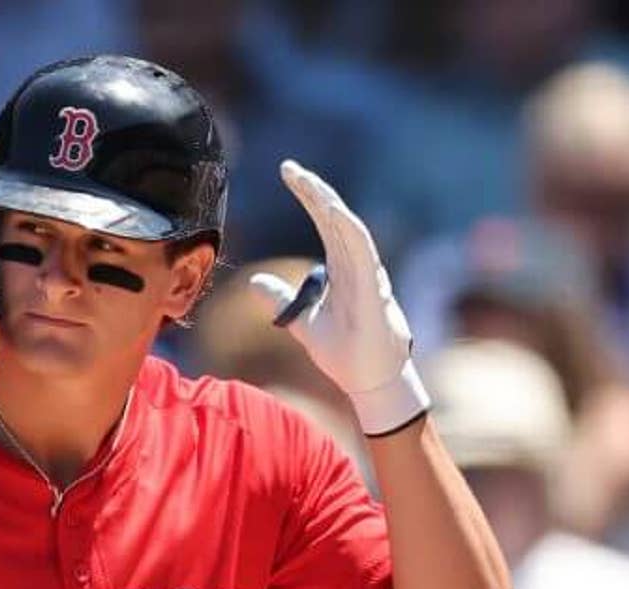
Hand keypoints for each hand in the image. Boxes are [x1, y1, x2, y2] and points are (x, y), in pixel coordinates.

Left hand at [249, 160, 430, 436]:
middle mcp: (356, 264)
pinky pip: (365, 255)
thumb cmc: (344, 350)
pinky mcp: (374, 290)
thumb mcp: (300, 320)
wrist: (366, 380)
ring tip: (308, 184)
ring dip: (329, 206)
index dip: (308, 196)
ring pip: (350, 230)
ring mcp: (368, 275)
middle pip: (335, 218)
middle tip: (289, 168)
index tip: (288, 173)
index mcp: (341, 267)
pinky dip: (351, 233)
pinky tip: (337, 214)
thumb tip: (254, 284)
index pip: (324, 222)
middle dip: (314, 191)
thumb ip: (280, 299)